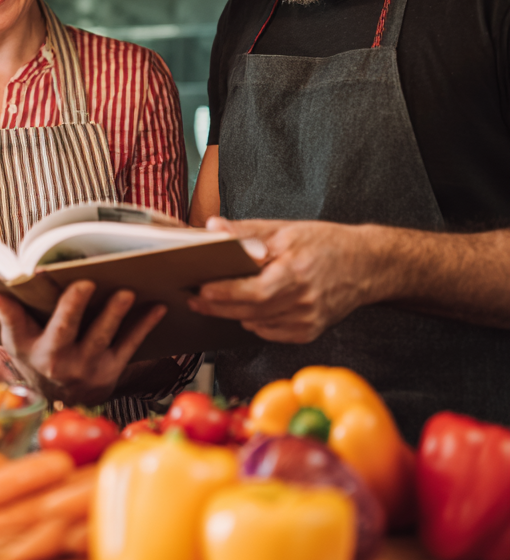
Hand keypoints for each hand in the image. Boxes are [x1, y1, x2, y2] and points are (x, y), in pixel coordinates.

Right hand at [0, 281, 166, 406]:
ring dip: (122, 316)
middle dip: (103, 311)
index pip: (60, 327)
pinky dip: (145, 325)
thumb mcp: (17, 342)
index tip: (83, 284)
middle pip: (88, 333)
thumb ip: (10, 317)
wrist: (56, 398)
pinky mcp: (113, 370)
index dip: (71, 306)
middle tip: (112, 288)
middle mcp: (72, 364)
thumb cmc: (35, 360)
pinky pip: (131, 345)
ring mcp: (95, 368)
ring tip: (130, 294)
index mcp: (47, 354)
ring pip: (111, 338)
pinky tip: (157, 308)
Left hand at [189, 217, 380, 341]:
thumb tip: (212, 227)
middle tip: (193, 298)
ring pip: (256, 324)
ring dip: (233, 313)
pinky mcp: (309, 332)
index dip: (223, 293)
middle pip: (249, 312)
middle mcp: (304, 302)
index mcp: (296, 273)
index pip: (252, 292)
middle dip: (217, 306)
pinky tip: (249, 307)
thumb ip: (245, 232)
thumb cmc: (325, 243)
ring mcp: (308, 321)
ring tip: (213, 300)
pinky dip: (254, 321)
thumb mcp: (284, 229)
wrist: (367, 265)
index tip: (200, 288)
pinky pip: (269, 332)